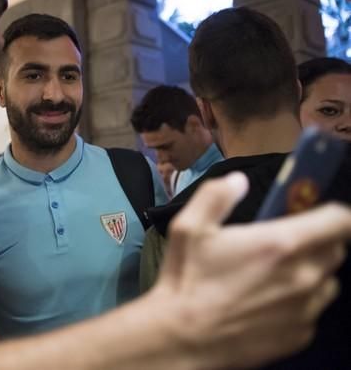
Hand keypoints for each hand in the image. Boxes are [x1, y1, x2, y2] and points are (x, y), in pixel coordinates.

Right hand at [152, 172, 349, 368]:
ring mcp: (305, 309)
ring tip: (279, 275)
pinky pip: (312, 312)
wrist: (183, 338)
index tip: (318, 212)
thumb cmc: (186, 280)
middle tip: (288, 241)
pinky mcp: (300, 336)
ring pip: (328, 283)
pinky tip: (268, 303)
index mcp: (281, 243)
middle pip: (337, 250)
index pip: (338, 220)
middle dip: (320, 241)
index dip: (334, 213)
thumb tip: (240, 181)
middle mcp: (303, 276)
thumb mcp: (189, 227)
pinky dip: (300, 303)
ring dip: (313, 273)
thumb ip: (217, 196)